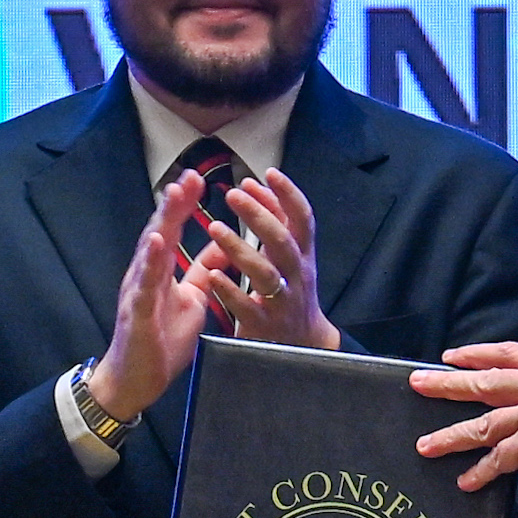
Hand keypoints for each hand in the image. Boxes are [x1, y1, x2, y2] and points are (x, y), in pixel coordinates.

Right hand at [82, 167, 218, 424]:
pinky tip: (156, 243)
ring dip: (161, 221)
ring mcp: (138, 291)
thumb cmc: (161, 340)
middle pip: (159, 231)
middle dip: (174, 202)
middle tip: (189, 174)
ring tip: (173, 194)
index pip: (173, 231)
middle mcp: (145, 274)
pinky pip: (144, 285)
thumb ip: (203, 273)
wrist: (135, 379)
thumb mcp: (193, 300)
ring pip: (149, 250)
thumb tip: (226, 249)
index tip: (199, 178)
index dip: (185, 205)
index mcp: (160, 271)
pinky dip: (150, 262)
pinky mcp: (137, 312)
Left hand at [190, 169, 336, 350]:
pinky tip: (213, 275)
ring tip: (214, 227)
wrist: (303, 344)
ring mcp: (283, 301)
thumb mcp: (291, 255)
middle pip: (282, 241)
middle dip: (258, 216)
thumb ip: (276, 221)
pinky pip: (247, 307)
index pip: (303, 219)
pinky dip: (230, 290)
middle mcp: (297, 275)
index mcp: (304, 254)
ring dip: (239, 249)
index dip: (289, 195)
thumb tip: (259, 185)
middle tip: (233, 195)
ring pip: (265, 273)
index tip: (270, 173)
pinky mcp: (265, 325)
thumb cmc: (291, 289)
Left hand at [414, 342, 517, 517]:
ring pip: (483, 424)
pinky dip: (479, 472)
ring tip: (426, 445)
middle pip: (486, 382)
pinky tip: (467, 481)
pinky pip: (496, 459)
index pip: (510, 355)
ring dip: (450, 436)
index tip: (451, 356)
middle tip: (417, 384)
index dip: (477, 354)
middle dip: (446, 383)